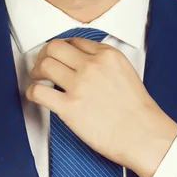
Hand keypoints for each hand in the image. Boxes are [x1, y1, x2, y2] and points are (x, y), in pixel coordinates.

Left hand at [26, 38, 176, 176]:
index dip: (61, 49)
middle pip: (54, 48)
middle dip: (43, 56)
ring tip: (38, 80)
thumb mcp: (126, 73)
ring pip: (44, 65)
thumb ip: (104, 64)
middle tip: (41, 67)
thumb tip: (82, 64)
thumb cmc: (137, 112)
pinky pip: (38, 91)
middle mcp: (92, 65)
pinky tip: (37, 96)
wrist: (144, 135)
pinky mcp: (69, 107)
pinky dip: (32, 92)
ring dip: (36, 72)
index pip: (74, 41)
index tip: (57, 58)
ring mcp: (80, 85)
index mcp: (107, 55)